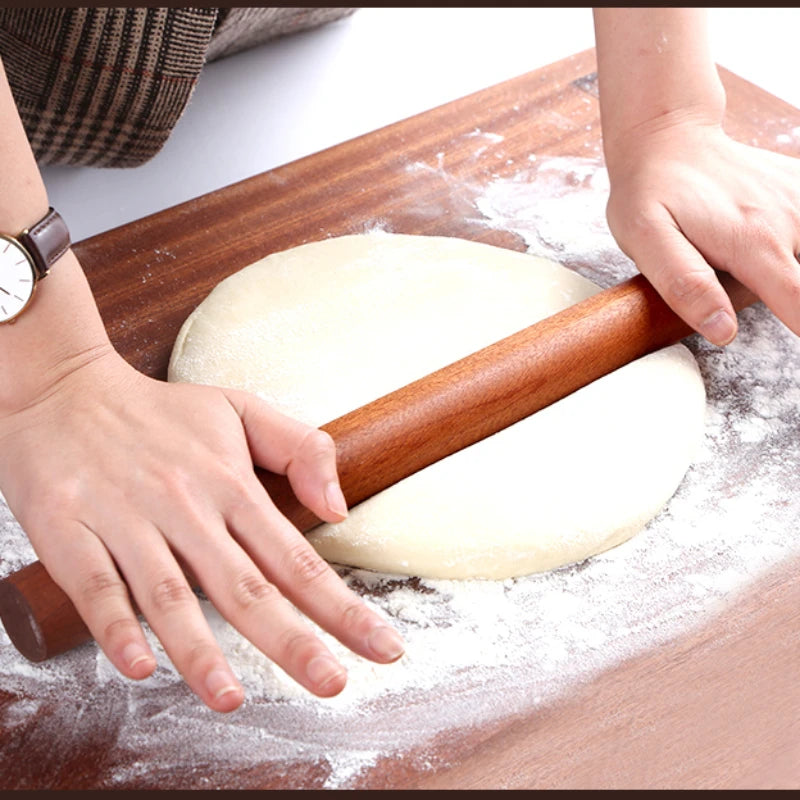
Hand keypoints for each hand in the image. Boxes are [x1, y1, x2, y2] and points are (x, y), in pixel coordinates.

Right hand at [0, 348, 403, 711]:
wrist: (62, 390)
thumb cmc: (160, 410)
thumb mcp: (241, 409)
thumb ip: (301, 448)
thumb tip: (338, 509)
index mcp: (231, 485)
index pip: (296, 557)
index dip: (342, 606)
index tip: (381, 647)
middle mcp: (187, 507)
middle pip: (246, 585)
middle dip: (292, 639)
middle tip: (331, 684)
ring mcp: (128, 519)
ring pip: (170, 595)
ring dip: (201, 650)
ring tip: (232, 698)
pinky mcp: (69, 530)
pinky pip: (96, 587)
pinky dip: (116, 628)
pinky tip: (140, 665)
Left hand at [603, 119, 799, 344]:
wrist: (666, 138)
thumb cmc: (650, 193)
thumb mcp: (645, 241)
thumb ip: (685, 285)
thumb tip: (723, 331)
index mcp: (754, 244)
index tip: (794, 331)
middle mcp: (789, 220)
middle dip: (795, 293)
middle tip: (746, 278)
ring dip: (790, 268)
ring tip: (750, 259)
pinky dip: (795, 241)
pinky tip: (771, 240)